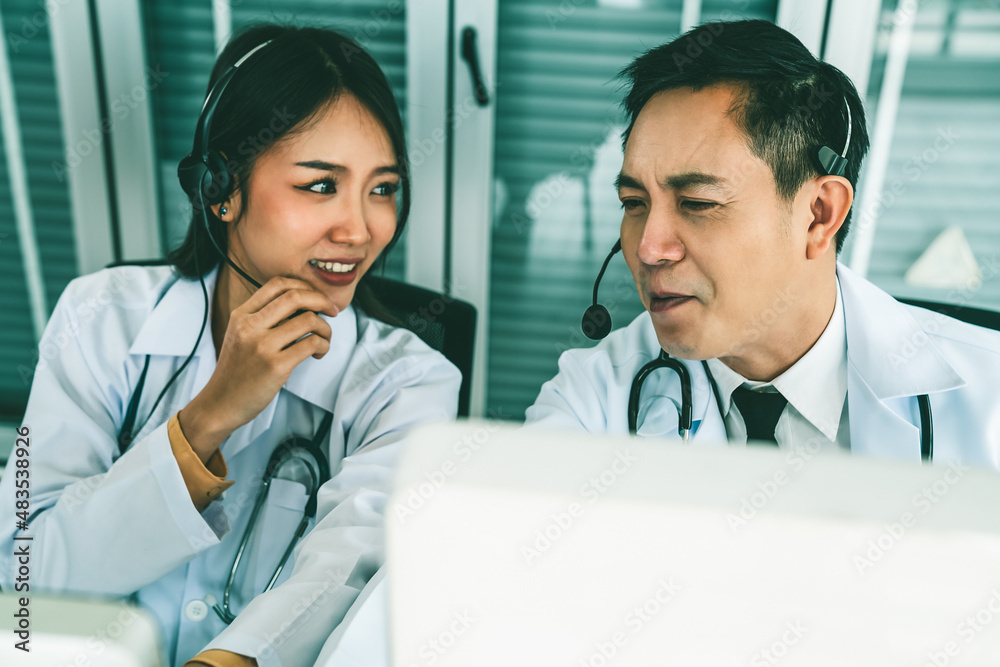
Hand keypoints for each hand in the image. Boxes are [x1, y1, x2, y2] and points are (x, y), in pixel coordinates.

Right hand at [179, 277, 335, 461]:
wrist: (220, 403)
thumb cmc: (237, 370)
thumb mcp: (240, 335)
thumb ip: (264, 318)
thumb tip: (304, 304)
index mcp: (242, 315)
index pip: (278, 284)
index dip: (305, 286)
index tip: (317, 298)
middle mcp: (250, 326)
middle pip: (296, 296)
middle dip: (322, 300)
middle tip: (333, 311)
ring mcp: (262, 346)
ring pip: (309, 320)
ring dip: (326, 329)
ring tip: (324, 340)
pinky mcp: (276, 366)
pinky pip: (311, 344)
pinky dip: (323, 346)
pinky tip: (318, 354)